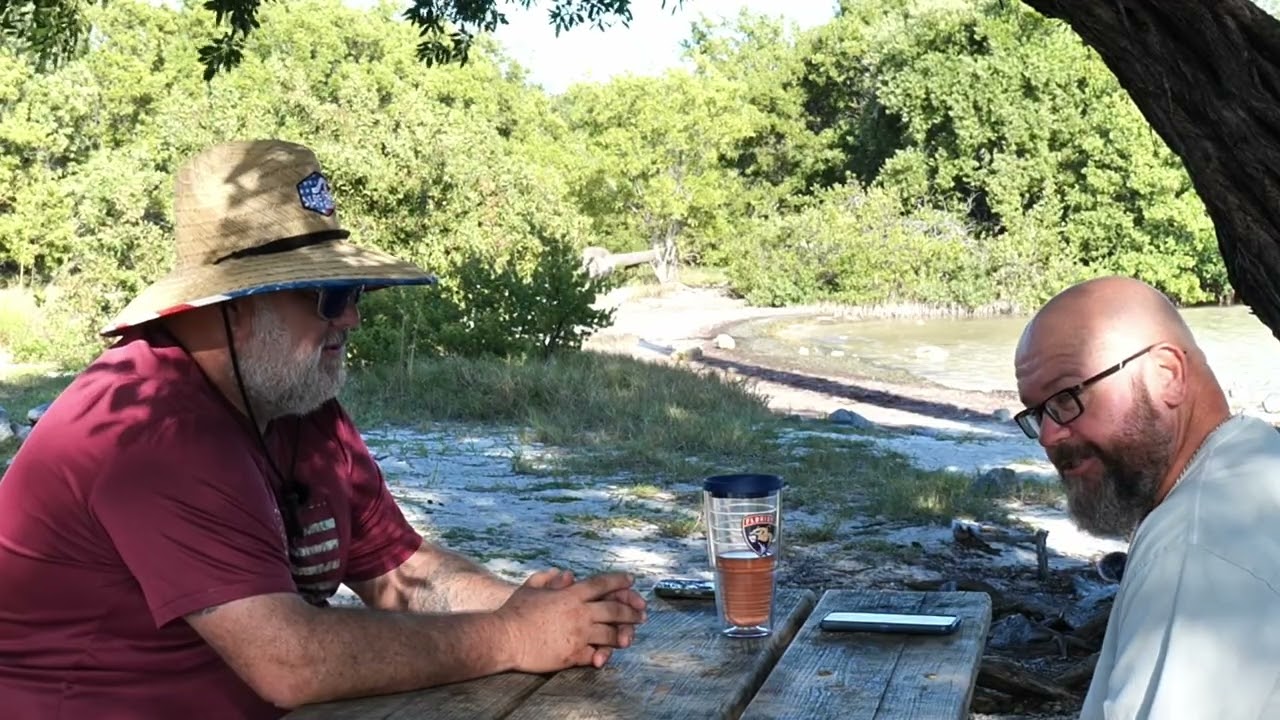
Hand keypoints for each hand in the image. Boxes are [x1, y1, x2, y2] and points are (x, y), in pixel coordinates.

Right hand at [497, 571, 644, 673]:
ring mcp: (579, 635)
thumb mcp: (531, 586)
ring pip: (611, 634)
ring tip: (630, 635)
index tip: (631, 580)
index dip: (619, 581)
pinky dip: (603, 653)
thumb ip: (550, 577)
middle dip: (632, 611)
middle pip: (614, 610)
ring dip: (624, 634)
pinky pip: (596, 653)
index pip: (602, 584)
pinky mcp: (573, 655)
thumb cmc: (514, 611)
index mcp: (571, 594)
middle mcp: (580, 613)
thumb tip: (568, 575)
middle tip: (642, 613)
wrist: (504, 638)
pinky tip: (608, 653)